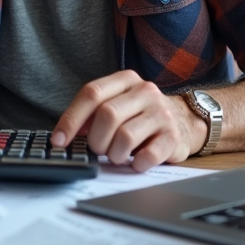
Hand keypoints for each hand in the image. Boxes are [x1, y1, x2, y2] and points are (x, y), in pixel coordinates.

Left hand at [50, 71, 205, 171]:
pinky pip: (147, 155)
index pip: (91, 93)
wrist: (184, 121)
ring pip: (125, 137)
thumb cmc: (140, 115)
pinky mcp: (173, 135)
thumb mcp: (117, 104)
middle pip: (107, 115)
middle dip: (96, 140)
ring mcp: (161, 112)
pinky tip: (134, 162)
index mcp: (125, 80)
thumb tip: (63, 135)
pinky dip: (135, 164)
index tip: (59, 140)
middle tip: (98, 149)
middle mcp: (145, 91)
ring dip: (114, 154)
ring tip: (117, 155)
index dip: (71, 119)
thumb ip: (92, 114)